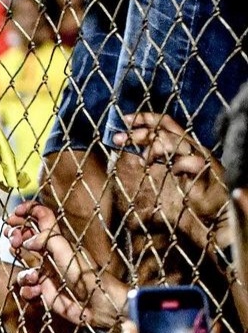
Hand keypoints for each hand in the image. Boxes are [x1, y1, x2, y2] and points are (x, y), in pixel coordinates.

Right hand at [6, 200, 125, 329]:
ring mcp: (45, 273)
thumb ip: (45, 238)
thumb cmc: (86, 275)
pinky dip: (28, 290)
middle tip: (14, 241)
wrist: (96, 305)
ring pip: (23, 266)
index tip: (14, 214)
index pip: (41, 217)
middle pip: (25, 238)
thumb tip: (26, 241)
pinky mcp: (43, 291)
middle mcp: (49, 254)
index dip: (27, 211)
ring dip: (24, 273)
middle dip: (15, 238)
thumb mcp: (65, 250)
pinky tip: (38, 293)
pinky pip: (26, 288)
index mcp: (57, 240)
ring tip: (34, 278)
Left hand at [112, 112, 228, 237]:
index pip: (164, 123)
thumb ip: (153, 163)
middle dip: (139, 133)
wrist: (213, 214)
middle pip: (164, 130)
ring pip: (175, 141)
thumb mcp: (166, 174)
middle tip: (119, 139)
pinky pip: (191, 162)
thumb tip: (129, 156)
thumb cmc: (189, 194)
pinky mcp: (206, 171)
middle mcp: (191, 146)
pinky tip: (172, 173)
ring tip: (143, 162)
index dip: (144, 118)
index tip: (123, 120)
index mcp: (183, 144)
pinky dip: (178, 165)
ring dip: (154, 149)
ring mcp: (200, 156)